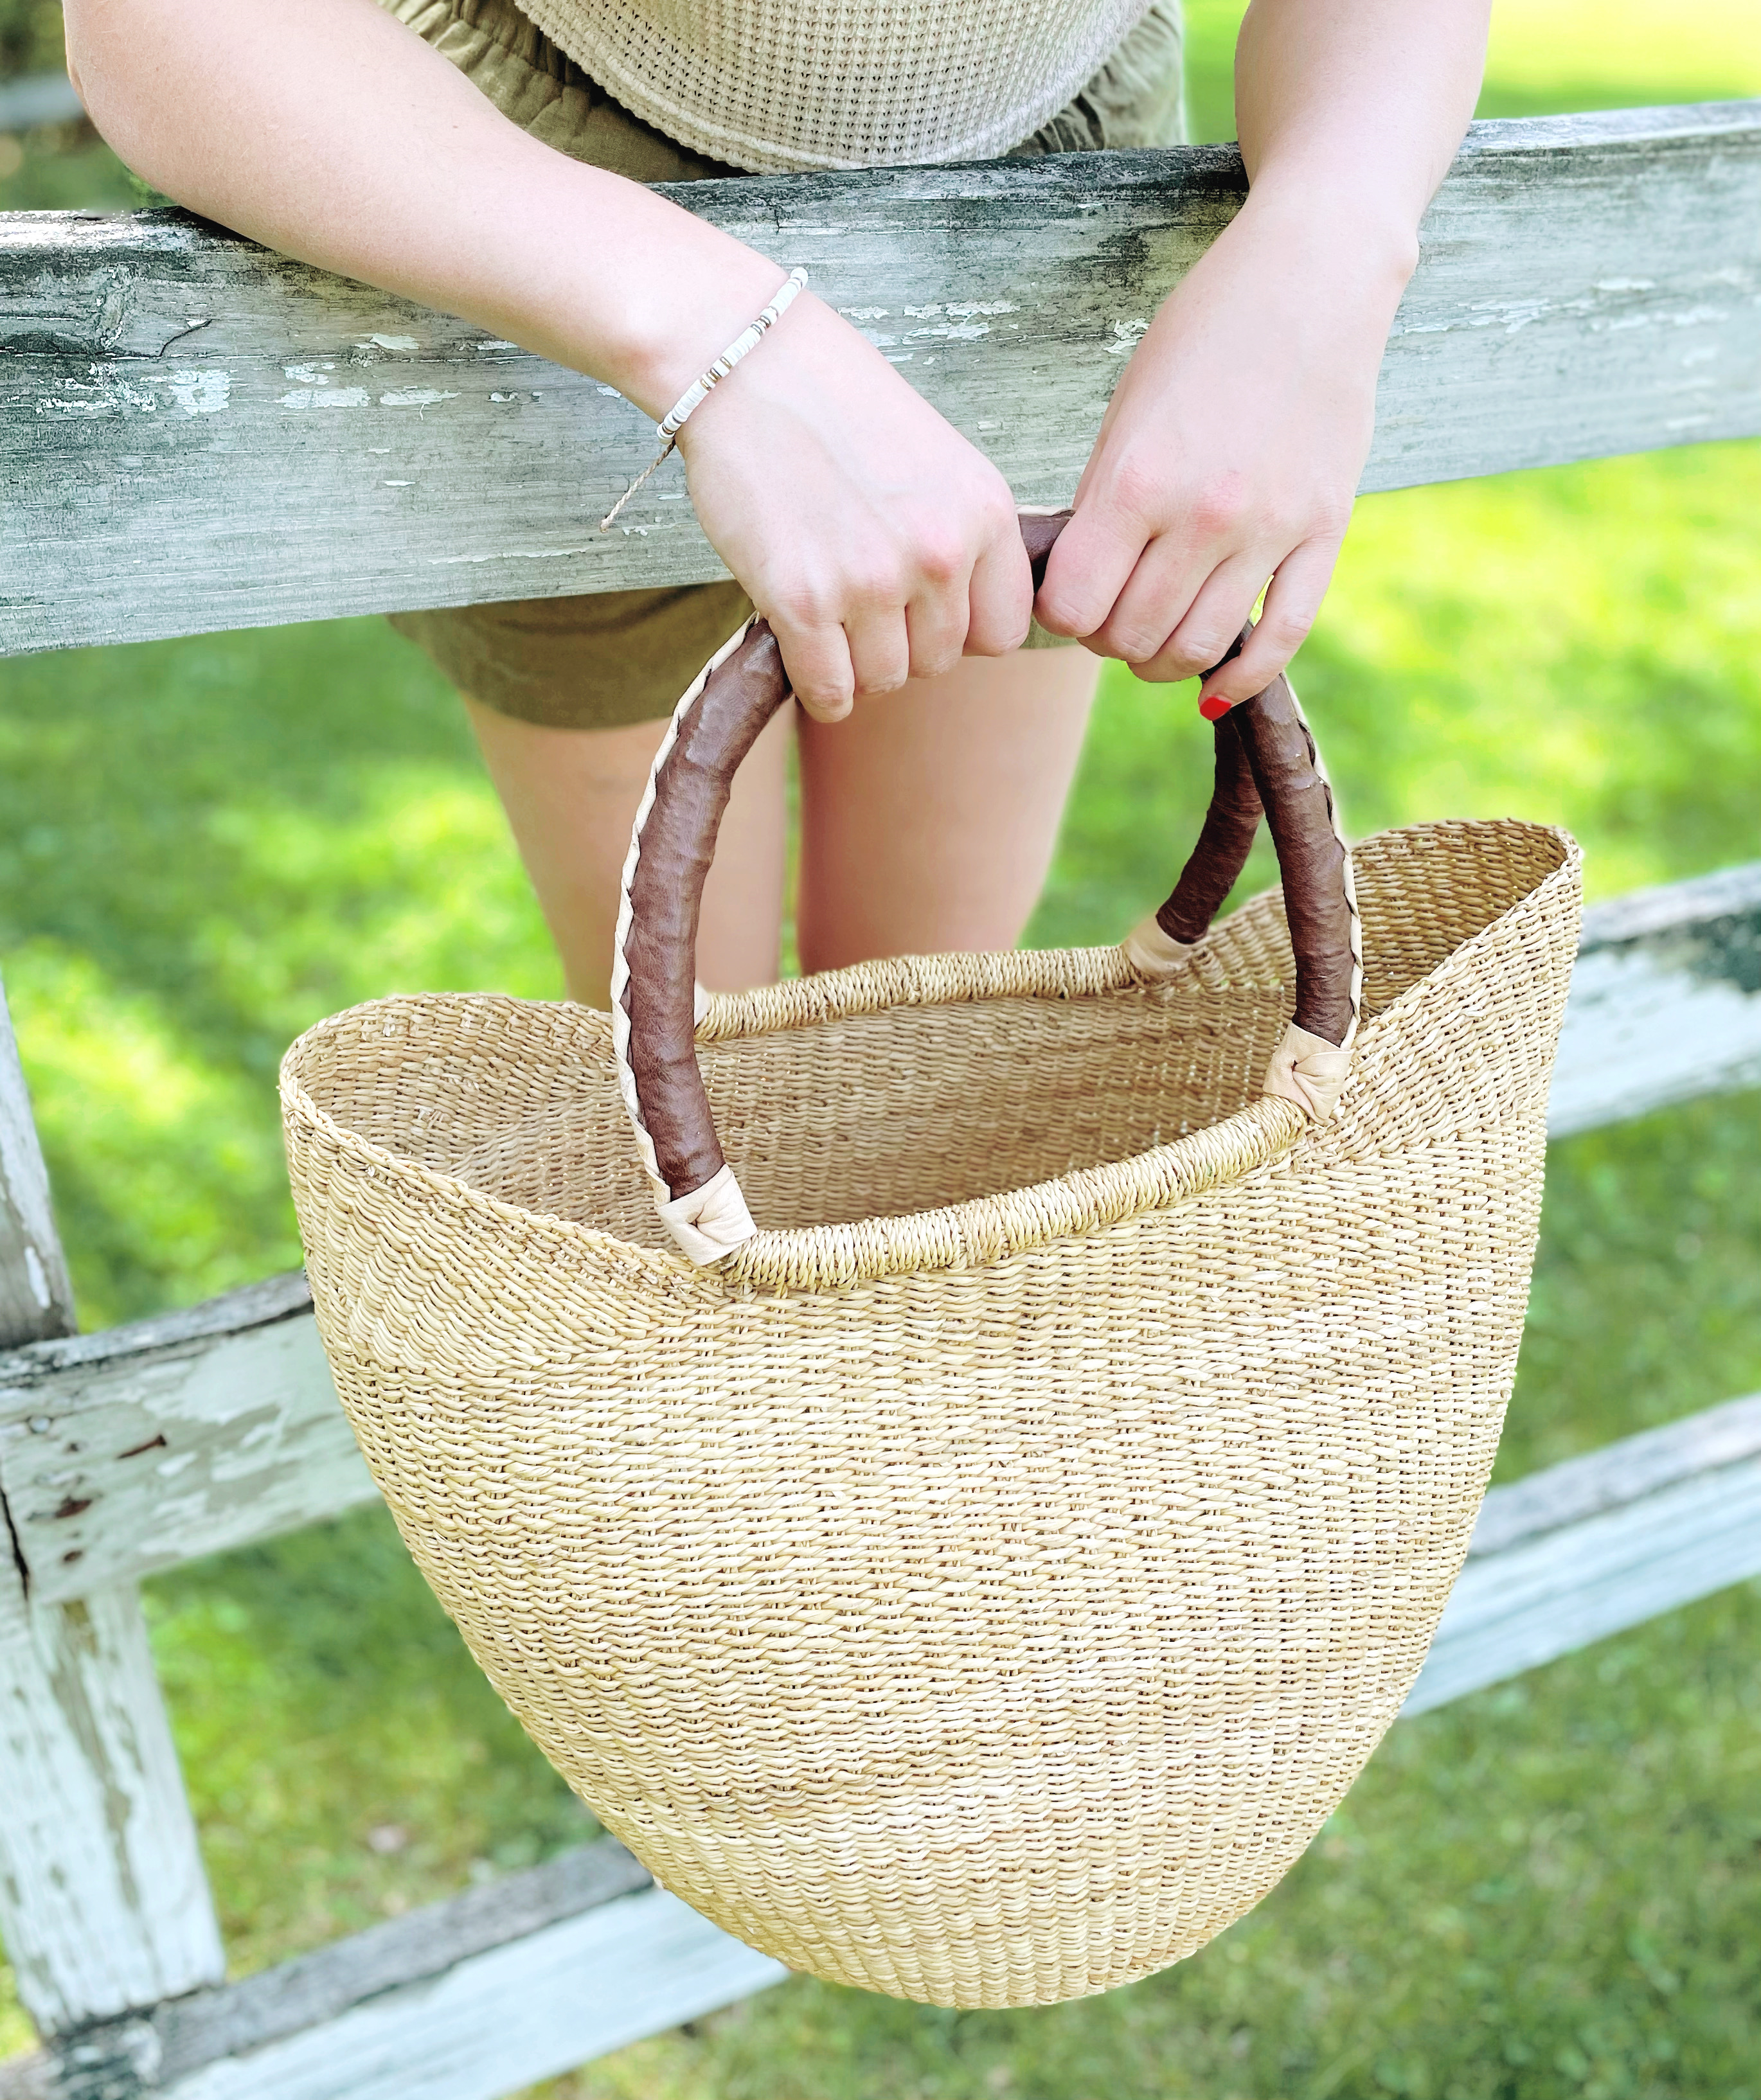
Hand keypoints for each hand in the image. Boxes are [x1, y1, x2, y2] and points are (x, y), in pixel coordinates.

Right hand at [675, 284, 1030, 721]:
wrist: (747, 363)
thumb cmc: (836, 409)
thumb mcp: (937, 462)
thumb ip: (962, 535)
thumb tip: (962, 622)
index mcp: (985, 512)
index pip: (1003, 630)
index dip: (962, 630)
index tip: (924, 610)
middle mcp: (939, 552)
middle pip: (940, 661)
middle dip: (901, 644)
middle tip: (860, 601)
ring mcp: (871, 580)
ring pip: (885, 680)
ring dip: (855, 663)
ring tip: (828, 611)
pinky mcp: (802, 601)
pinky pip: (831, 692)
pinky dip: (818, 687)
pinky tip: (802, 649)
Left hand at [1034, 186, 1414, 707]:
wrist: (1311, 278)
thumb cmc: (1202, 338)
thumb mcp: (1127, 414)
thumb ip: (1103, 507)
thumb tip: (1078, 592)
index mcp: (1137, 480)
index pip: (1074, 608)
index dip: (1061, 614)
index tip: (1070, 595)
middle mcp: (1204, 513)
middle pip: (1132, 636)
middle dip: (1109, 639)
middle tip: (1113, 614)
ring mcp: (1271, 527)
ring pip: (1199, 648)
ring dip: (1165, 661)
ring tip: (1156, 639)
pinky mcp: (1326, 530)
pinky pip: (1282, 638)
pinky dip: (1242, 677)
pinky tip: (1215, 685)